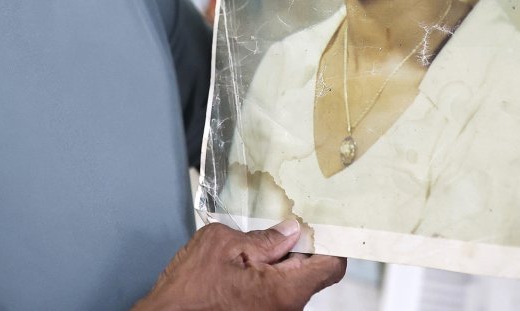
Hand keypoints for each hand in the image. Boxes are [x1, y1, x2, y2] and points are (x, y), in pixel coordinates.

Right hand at [131, 221, 345, 310]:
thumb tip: (288, 231)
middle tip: (284, 227)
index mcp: (284, 291)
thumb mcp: (222, 244)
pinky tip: (246, 266)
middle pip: (313, 273)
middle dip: (301, 248)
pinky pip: (276, 295)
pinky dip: (268, 278)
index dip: (332, 242)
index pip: (332, 266)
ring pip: (293, 283)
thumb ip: (262, 237)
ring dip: (281, 264)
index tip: (325, 224)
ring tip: (255, 248)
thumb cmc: (187, 293)